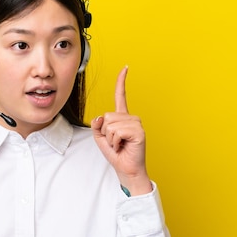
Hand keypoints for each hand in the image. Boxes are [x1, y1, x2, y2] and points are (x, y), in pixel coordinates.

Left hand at [91, 66, 152, 195]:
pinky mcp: (139, 131)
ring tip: (120, 145)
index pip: (120, 96)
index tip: (125, 68)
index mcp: (122, 117)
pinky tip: (123, 146)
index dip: (121, 82)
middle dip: (105, 132)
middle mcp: (131, 118)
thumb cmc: (116, 154)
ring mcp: (136, 124)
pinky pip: (117, 131)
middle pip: (107, 116)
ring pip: (110, 124)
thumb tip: (100, 117)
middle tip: (116, 142)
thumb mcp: (100, 138)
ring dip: (110, 139)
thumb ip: (97, 125)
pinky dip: (115, 142)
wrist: (126, 169)